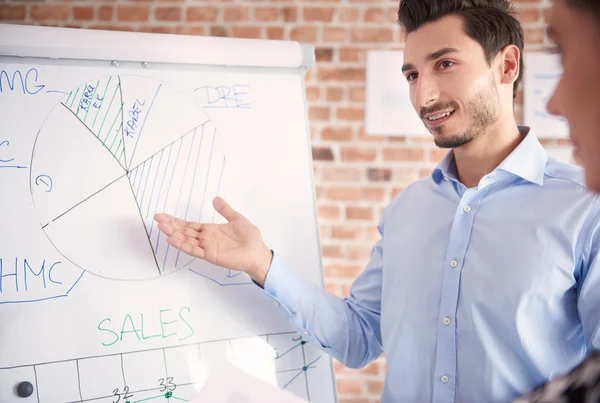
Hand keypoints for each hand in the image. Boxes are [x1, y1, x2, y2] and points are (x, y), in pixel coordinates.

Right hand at [154, 197, 272, 285]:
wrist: (258, 252)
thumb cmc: (250, 237)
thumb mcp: (237, 218)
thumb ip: (225, 210)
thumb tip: (215, 198)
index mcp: (210, 230)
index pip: (189, 225)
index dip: (176, 220)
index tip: (163, 215)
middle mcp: (205, 239)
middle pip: (184, 231)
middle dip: (170, 225)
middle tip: (157, 218)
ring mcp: (206, 247)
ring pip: (186, 240)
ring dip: (173, 233)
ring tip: (161, 226)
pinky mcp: (210, 255)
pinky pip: (193, 250)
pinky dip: (182, 245)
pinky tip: (172, 239)